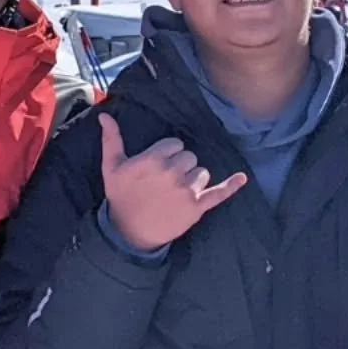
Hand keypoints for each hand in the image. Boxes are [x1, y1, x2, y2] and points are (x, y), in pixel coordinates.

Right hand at [99, 113, 247, 253]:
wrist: (129, 232)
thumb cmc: (121, 196)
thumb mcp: (112, 167)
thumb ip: (111, 139)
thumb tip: (105, 115)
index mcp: (154, 159)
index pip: (175, 144)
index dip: (167, 153)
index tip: (157, 165)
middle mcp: (173, 173)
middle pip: (190, 156)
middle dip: (180, 165)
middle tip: (164, 180)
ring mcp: (187, 190)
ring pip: (201, 172)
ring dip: (192, 179)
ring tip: (175, 191)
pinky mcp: (197, 207)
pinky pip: (219, 193)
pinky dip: (231, 186)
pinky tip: (241, 178)